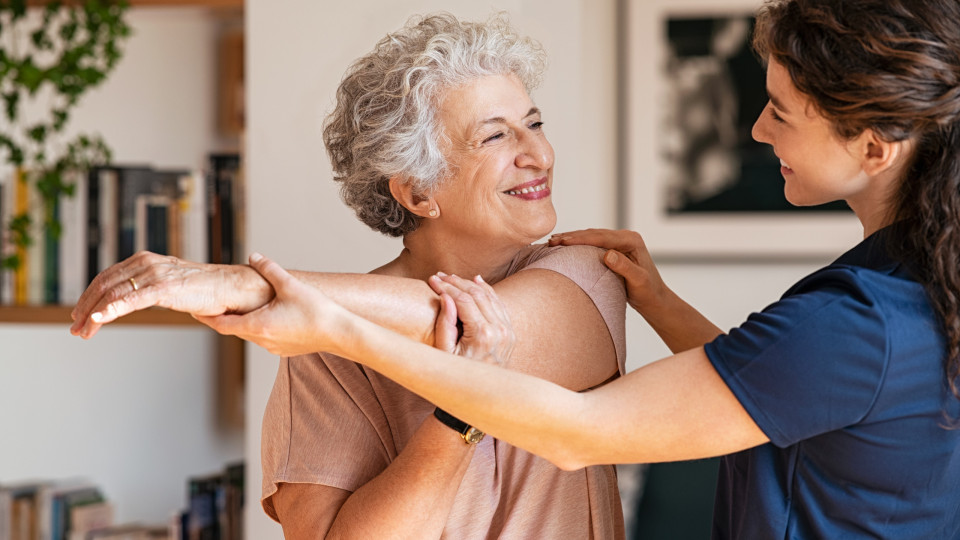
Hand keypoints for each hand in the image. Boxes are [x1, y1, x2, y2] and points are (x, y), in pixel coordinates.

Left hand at [70, 251, 272, 338]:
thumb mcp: (170, 285)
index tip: (80, 315)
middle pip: (104, 285)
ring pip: (113, 294)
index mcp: (145, 260)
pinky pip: (131, 300)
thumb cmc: (205, 290)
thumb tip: (133, 301)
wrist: (231, 287)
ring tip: (84, 332)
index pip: (107, 277)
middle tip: (76, 328)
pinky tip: (98, 319)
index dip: (89, 297)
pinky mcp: (164, 287)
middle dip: (86, 308)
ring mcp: (155, 274)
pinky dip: (111, 310)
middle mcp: (146, 263)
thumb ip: (150, 288)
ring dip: (93, 315)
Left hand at [197, 253, 349, 356]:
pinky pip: (266, 338)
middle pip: (235, 329)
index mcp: (257, 325)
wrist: (340, 333)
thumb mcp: (290, 284)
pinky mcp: (286, 350)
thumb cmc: (316, 311)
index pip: (221, 324)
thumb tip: (254, 256)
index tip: (195, 311)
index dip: (206, 317)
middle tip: (215, 306)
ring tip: (243, 309)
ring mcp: (274, 347)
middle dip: (224, 317)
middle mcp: (262, 340)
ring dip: (245, 322)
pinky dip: (261, 327)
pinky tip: (271, 317)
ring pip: (251, 334)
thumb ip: (269, 269)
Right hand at [428, 273, 514, 366]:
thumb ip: (445, 324)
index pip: (463, 300)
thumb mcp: (444, 354)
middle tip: (439, 276)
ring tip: (452, 278)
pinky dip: (488, 291)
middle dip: (456, 282)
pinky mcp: (510, 332)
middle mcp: (499, 330)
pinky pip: (499, 304)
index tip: (432, 280)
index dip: (446, 287)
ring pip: (489, 296)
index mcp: (482, 334)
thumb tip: (446, 297)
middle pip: (477, 294)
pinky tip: (476, 281)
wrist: (481, 395)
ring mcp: (507, 331)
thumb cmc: (458, 375)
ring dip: (470, 284)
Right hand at [548, 228, 666, 313]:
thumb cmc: (649, 292)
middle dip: (572, 236)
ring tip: (553, 241)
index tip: (562, 242)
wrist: (654, 299)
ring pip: (591, 237)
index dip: (580, 239)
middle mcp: (626, 238)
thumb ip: (625, 267)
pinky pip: (593, 244)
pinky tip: (565, 247)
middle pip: (594, 234)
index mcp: (632, 240)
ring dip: (572, 239)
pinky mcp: (614, 249)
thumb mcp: (639, 281)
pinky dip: (578, 244)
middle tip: (552, 240)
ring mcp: (619, 242)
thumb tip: (607, 254)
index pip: (601, 237)